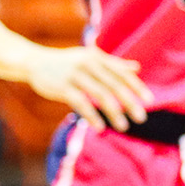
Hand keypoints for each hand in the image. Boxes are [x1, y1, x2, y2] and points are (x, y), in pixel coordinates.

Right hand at [24, 46, 152, 131]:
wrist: (34, 62)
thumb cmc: (67, 62)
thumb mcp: (90, 59)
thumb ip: (114, 64)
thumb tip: (137, 68)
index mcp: (97, 57)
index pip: (122, 73)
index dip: (137, 87)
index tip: (150, 101)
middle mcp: (88, 64)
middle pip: (114, 85)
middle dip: (129, 102)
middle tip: (141, 117)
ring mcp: (75, 75)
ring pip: (100, 95)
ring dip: (114, 112)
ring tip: (124, 126)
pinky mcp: (62, 87)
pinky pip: (81, 103)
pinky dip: (92, 116)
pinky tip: (100, 127)